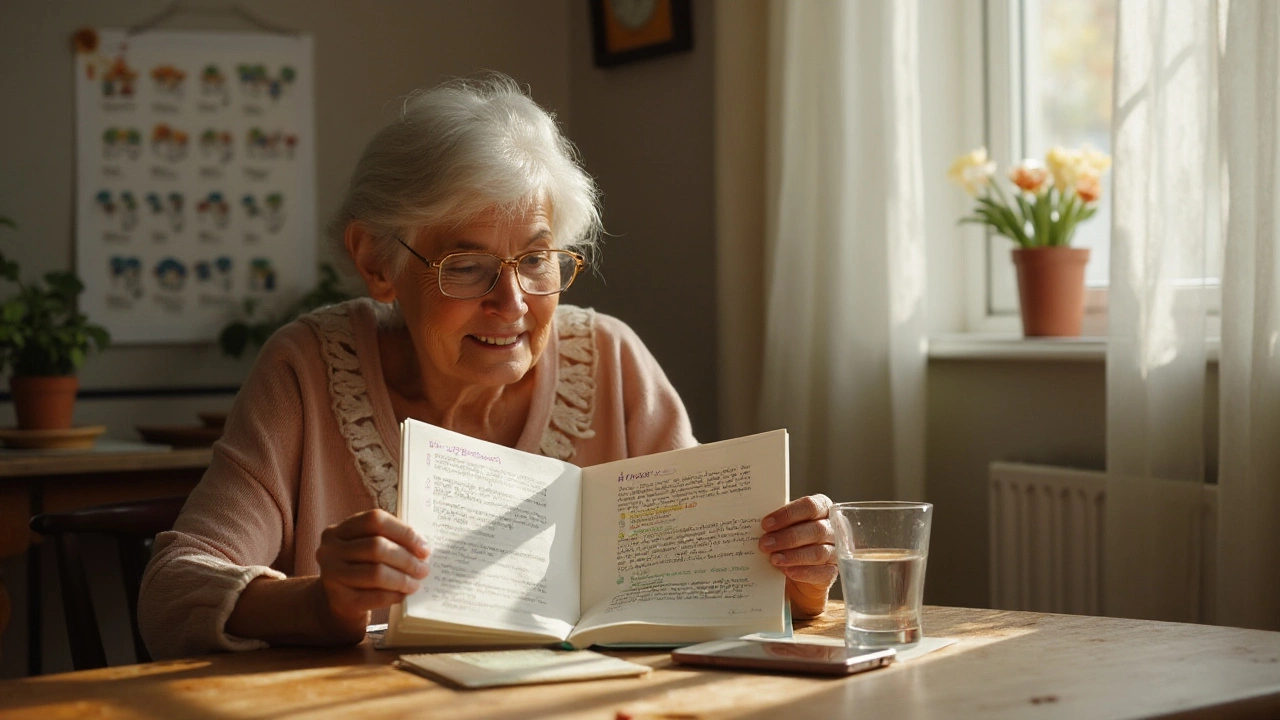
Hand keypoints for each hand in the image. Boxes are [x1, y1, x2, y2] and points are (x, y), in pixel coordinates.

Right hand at [314, 509, 429, 638]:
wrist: (337, 600)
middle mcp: (330, 549)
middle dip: (406, 559)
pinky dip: (393, 595)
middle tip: (423, 569)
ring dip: (402, 579)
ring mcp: (332, 574)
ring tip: (415, 583)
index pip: (375, 520)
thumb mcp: (367, 547)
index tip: (424, 548)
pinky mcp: (339, 599)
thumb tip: (422, 548)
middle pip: (376, 547)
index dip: (403, 532)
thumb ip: (389, 540)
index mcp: (340, 529)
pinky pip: (373, 597)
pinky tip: (403, 595)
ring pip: (375, 573)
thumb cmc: (360, 567)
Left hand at [759, 494, 836, 618]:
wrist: (797, 574)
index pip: (810, 506)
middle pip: (815, 530)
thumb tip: (754, 523)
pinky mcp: (832, 572)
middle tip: (764, 544)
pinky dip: (802, 572)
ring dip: (793, 556)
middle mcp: (834, 527)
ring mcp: (836, 551)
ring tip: (773, 559)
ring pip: (819, 552)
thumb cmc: (788, 541)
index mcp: (822, 508)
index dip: (787, 514)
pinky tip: (786, 571)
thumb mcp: (783, 527)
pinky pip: (822, 572)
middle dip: (787, 537)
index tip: (765, 524)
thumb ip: (777, 522)